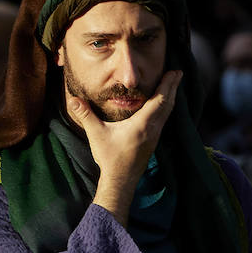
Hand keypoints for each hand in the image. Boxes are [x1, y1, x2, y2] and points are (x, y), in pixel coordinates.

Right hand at [67, 71, 181, 220]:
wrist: (121, 180)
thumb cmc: (110, 158)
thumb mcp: (96, 134)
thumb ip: (86, 115)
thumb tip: (73, 99)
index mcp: (142, 124)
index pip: (159, 100)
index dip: (167, 85)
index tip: (174, 72)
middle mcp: (153, 129)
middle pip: (167, 104)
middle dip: (173, 87)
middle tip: (178, 73)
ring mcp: (155, 135)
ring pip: (168, 112)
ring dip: (171, 97)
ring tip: (173, 85)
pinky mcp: (154, 141)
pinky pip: (164, 120)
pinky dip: (166, 108)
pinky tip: (164, 106)